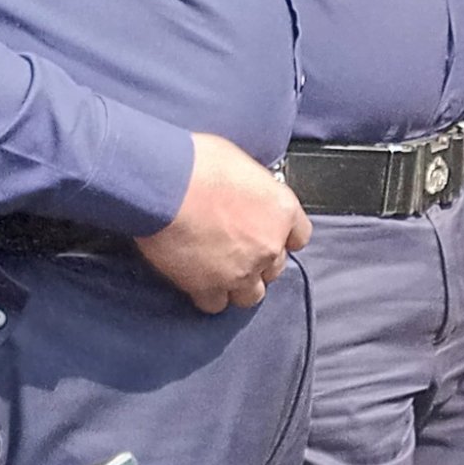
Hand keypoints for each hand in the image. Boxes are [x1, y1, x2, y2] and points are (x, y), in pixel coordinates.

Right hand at [137, 133, 309, 312]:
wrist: (163, 184)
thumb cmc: (194, 163)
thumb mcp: (237, 161)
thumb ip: (247, 187)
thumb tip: (239, 190)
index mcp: (281, 209)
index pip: (300, 235)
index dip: (284, 237)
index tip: (273, 235)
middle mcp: (268, 244)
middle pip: (274, 269)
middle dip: (258, 262)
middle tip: (236, 250)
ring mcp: (241, 270)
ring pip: (250, 295)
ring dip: (238, 285)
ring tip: (219, 271)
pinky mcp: (209, 286)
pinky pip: (215, 304)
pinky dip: (207, 295)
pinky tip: (196, 280)